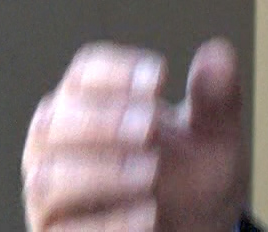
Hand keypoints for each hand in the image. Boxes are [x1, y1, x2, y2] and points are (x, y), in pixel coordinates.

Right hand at [23, 39, 248, 231]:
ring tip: (151, 171)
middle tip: (149, 125)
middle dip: (100, 120)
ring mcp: (56, 197)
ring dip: (101, 172)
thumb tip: (218, 52)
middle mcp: (63, 148)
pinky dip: (107, 222)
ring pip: (49, 178)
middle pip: (50, 122)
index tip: (159, 77)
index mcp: (96, 107)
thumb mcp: (215, 135)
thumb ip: (216, 97)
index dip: (113, 72)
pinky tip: (149, 213)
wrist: (201, 228)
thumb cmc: (194, 174)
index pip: (82, 76)